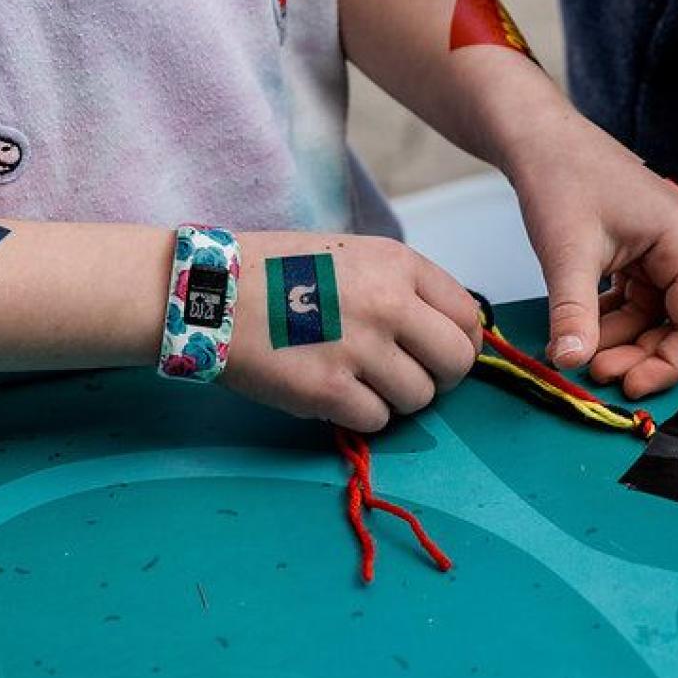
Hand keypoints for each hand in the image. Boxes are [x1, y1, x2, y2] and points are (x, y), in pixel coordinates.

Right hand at [223, 232, 481, 432]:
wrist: (210, 291)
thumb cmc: (277, 272)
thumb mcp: (350, 257)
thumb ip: (400, 288)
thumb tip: (444, 333)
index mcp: (397, 263)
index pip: (467, 315)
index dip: (459, 342)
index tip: (437, 352)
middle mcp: (388, 302)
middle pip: (456, 362)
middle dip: (439, 377)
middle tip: (406, 375)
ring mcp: (360, 348)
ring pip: (419, 397)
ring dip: (393, 398)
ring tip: (357, 380)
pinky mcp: (328, 390)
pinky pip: (377, 421)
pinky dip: (359, 415)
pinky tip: (331, 392)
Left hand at [507, 109, 677, 398]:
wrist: (537, 139)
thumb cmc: (559, 177)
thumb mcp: (566, 254)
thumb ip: (572, 313)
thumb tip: (571, 361)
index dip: (666, 364)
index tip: (627, 388)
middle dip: (638, 354)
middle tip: (594, 372)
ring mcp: (668, 246)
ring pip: (655, 314)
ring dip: (620, 339)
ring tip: (580, 353)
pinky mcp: (644, 249)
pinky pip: (638, 298)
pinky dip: (611, 318)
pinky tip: (580, 330)